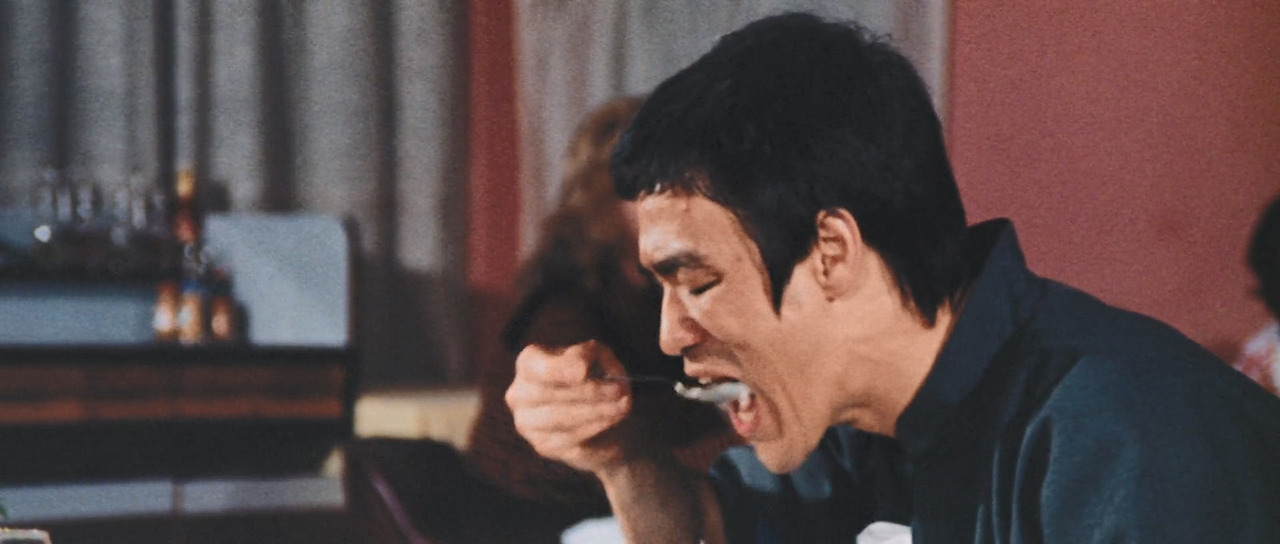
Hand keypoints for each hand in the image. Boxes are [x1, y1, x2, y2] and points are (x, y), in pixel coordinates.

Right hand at [506, 340, 635, 473]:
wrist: (605, 420)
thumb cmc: (598, 380)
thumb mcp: (600, 359)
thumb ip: (591, 354)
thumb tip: (580, 368)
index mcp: (529, 363)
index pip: (533, 364)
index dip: (556, 368)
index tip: (583, 371)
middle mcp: (520, 393)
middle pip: (545, 393)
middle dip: (587, 391)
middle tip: (619, 389)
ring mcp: (528, 423)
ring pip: (558, 418)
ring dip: (595, 411)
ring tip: (624, 405)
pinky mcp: (543, 445)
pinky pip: (568, 438)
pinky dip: (595, 428)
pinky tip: (613, 419)